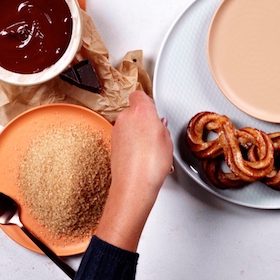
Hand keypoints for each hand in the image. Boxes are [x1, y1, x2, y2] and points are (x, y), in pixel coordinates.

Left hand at [94, 91, 173, 251]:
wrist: (134, 184)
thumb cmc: (151, 164)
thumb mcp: (167, 140)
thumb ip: (162, 127)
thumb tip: (159, 126)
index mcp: (141, 111)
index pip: (140, 94)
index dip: (147, 101)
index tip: (154, 108)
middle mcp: (125, 117)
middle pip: (134, 110)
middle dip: (143, 119)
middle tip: (156, 131)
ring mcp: (116, 131)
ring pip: (128, 124)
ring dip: (136, 132)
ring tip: (150, 148)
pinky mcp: (112, 144)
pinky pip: (124, 137)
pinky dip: (130, 143)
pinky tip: (141, 155)